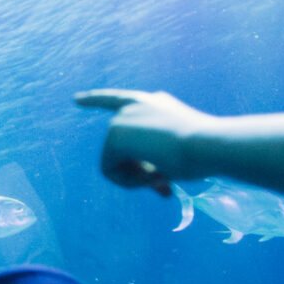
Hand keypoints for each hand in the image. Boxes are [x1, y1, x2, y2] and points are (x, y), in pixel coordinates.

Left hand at [73, 89, 216, 193]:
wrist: (208, 144)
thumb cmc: (205, 152)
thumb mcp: (181, 158)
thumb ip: (164, 166)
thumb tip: (160, 183)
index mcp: (153, 103)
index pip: (117, 99)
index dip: (94, 99)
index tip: (75, 99)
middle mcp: (134, 105)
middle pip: (120, 149)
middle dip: (137, 173)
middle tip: (163, 185)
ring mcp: (122, 118)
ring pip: (114, 162)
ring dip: (136, 177)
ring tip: (162, 175)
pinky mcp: (114, 135)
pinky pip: (109, 171)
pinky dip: (128, 181)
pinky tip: (152, 174)